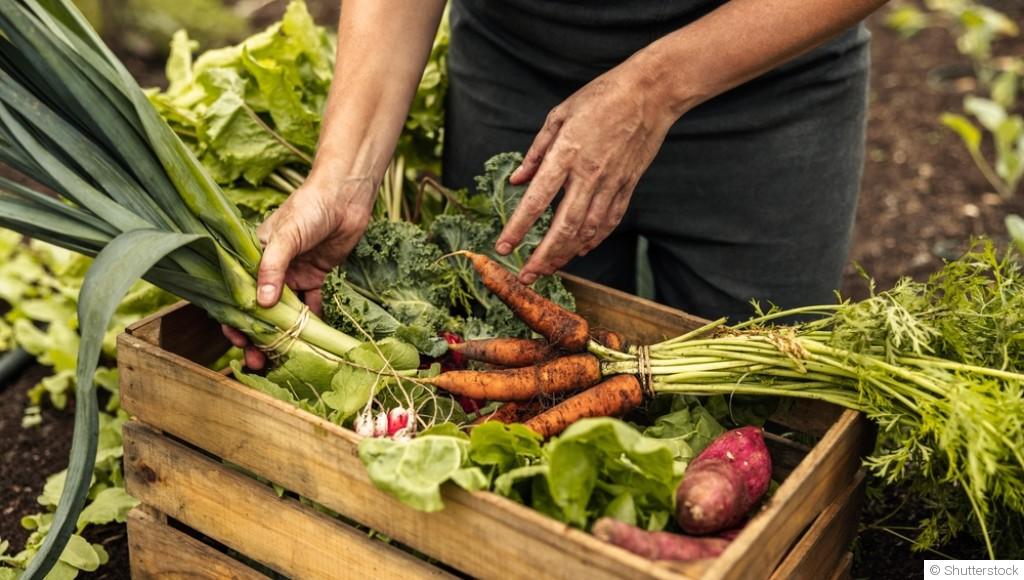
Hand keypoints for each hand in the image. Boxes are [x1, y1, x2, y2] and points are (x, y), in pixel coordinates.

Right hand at [222, 175, 375, 368]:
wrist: (345, 196)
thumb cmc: (309, 207)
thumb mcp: (286, 235)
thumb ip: (272, 267)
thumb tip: (261, 304)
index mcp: (252, 256)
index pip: (237, 293)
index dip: (235, 319)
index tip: (238, 341)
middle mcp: (270, 269)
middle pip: (259, 310)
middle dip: (258, 337)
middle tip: (259, 362)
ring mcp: (293, 275)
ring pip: (284, 313)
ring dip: (283, 336)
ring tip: (282, 360)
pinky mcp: (316, 278)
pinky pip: (311, 306)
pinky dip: (312, 323)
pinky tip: (313, 342)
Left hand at [496, 59, 679, 283]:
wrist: (650, 93)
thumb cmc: (601, 97)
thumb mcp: (560, 115)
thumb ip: (536, 152)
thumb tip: (517, 180)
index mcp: (566, 154)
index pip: (536, 201)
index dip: (517, 228)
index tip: (503, 247)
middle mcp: (589, 175)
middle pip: (563, 227)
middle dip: (542, 256)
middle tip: (526, 276)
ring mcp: (611, 183)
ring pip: (587, 231)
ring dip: (566, 254)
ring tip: (549, 269)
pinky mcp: (628, 186)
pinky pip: (609, 221)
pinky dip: (593, 240)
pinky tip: (580, 250)